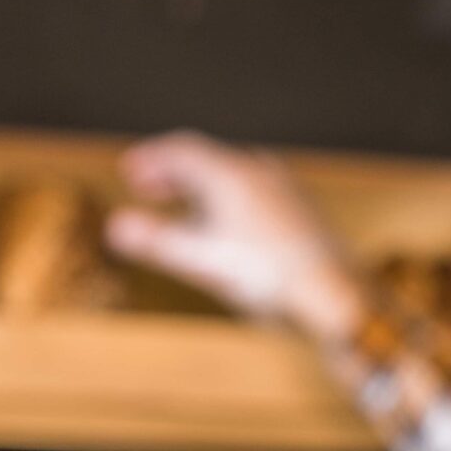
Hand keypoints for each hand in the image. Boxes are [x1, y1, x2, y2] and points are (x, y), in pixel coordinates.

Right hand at [107, 132, 364, 340]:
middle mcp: (260, 172)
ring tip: (184, 210)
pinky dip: (230, 203)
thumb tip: (113, 228)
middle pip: (208, 161)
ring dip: (202, 189)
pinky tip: (231, 230)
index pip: (182, 151)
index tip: (129, 172)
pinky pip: (257, 195)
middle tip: (147, 187)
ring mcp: (284, 190)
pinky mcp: (301, 213)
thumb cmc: (270, 280)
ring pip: (234, 178)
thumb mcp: (206, 264)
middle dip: (173, 174)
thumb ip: (159, 244)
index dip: (151, 160)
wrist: (336, 299)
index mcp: (232, 175)